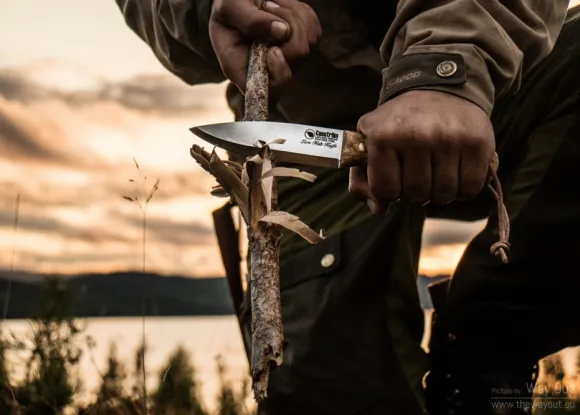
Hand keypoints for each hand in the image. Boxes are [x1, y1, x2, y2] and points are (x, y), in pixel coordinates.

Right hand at [209, 0, 320, 97]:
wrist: (241, 0)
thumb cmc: (229, 6)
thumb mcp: (228, 7)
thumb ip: (250, 21)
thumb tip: (281, 31)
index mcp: (242, 70)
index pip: (269, 91)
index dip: (279, 74)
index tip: (273, 51)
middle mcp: (268, 70)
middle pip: (297, 57)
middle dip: (288, 26)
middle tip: (266, 7)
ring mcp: (288, 59)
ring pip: (308, 41)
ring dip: (292, 15)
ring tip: (269, 6)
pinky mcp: (302, 44)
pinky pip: (314, 29)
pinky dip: (300, 13)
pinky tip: (281, 8)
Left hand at [349, 90, 494, 214]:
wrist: (438, 87)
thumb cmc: (399, 122)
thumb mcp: (369, 140)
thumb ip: (363, 179)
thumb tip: (379, 210)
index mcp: (383, 136)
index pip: (385, 191)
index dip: (389, 192)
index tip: (394, 179)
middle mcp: (416, 136)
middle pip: (414, 195)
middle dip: (413, 193)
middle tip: (416, 176)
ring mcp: (449, 139)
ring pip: (443, 195)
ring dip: (438, 193)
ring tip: (435, 174)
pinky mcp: (477, 143)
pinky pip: (470, 189)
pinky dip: (462, 190)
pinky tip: (454, 173)